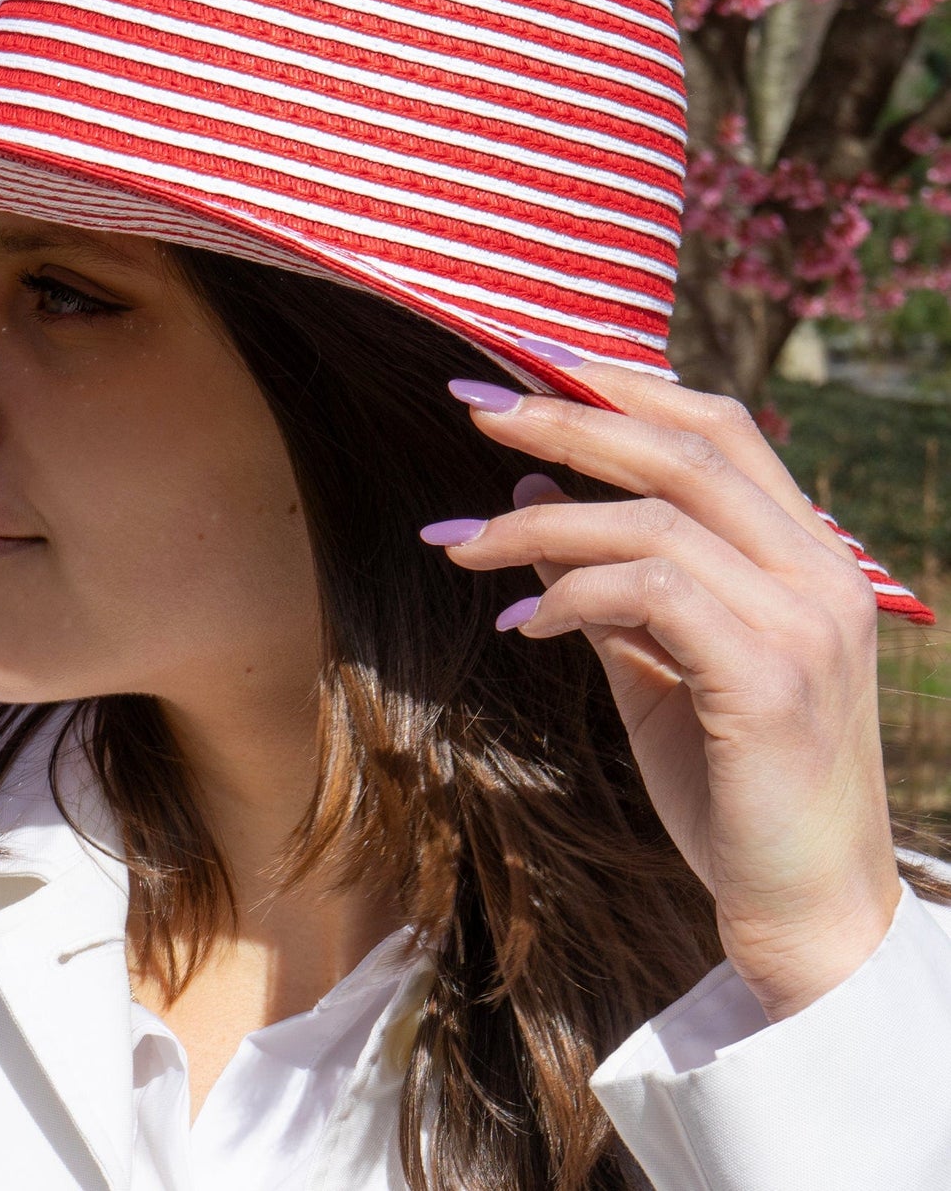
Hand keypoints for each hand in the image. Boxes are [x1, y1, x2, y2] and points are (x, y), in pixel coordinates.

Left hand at [421, 353, 902, 1021]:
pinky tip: (523, 624)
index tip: (521, 373)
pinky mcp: (772, 679)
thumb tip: (526, 492)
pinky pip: (653, 594)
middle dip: (565, 417)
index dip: (617, 385)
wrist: (802, 908)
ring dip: (539, 524)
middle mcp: (820, 571)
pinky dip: (572, 593)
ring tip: (460, 547)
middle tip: (467, 404)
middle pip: (685, 448)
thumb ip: (604, 575)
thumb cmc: (729, 781)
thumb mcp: (653, 660)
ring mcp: (806, 621)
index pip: (717, 426)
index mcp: (804, 552)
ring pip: (659, 518)